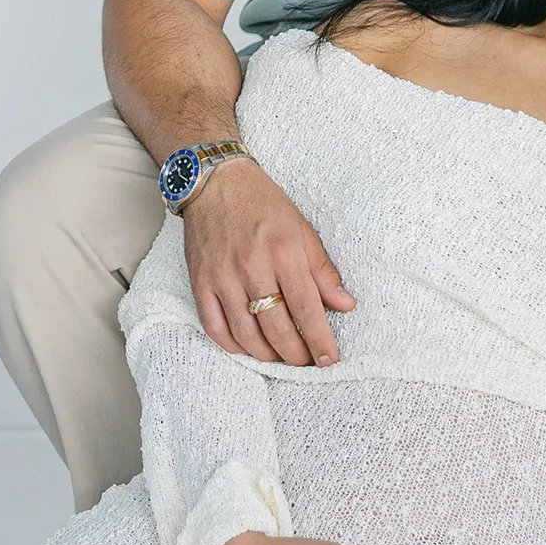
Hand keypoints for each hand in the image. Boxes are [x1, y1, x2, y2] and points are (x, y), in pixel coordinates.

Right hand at [182, 158, 355, 367]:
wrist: (215, 182)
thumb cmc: (262, 204)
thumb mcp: (302, 230)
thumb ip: (323, 271)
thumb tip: (345, 305)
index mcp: (283, 251)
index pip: (306, 309)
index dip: (319, 340)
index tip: (329, 360)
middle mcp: (252, 266)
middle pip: (277, 328)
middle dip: (296, 354)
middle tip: (306, 362)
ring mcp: (223, 277)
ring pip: (246, 334)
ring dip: (267, 355)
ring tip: (281, 358)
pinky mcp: (200, 282)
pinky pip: (215, 327)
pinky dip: (233, 346)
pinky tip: (248, 348)